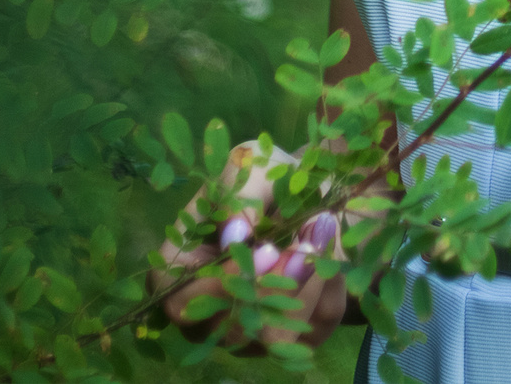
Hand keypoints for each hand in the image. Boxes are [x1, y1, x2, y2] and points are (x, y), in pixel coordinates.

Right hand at [151, 139, 346, 351]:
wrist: (302, 190)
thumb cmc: (260, 178)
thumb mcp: (246, 170)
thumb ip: (238, 199)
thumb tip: (234, 236)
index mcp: (180, 272)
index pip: (184, 304)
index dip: (225, 286)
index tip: (268, 250)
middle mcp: (207, 314)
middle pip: (234, 330)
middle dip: (278, 287)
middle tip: (308, 240)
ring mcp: (247, 333)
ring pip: (276, 339)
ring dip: (308, 286)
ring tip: (320, 234)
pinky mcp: (291, 336)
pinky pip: (315, 329)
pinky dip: (330, 285)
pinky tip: (330, 248)